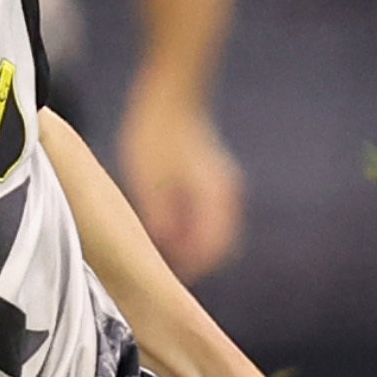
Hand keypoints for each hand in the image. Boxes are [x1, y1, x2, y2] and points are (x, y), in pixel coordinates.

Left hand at [111, 75, 242, 279]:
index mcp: (213, 199)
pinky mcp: (214, 180)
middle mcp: (226, 195)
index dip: (193, 268)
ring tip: (170, 254)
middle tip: (171, 272)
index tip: (172, 281)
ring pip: (218, 232)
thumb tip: (165, 248)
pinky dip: (197, 230)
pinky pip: (212, 217)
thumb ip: (161, 218)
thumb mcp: (150, 181)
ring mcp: (223, 187)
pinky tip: (172, 229)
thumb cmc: (157, 135)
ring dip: (198, 246)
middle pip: (221, 245)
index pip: (211, 249)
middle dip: (199, 262)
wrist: (171, 96)